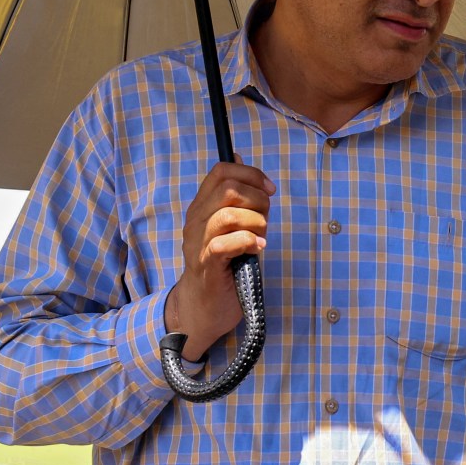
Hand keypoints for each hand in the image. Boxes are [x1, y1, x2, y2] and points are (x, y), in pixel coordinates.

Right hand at [164, 162, 273, 360]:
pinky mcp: (206, 265)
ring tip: (260, 238)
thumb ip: (234, 196)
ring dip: (255, 223)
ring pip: (228, 215)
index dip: (251, 174)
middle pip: (229, 189)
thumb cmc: (223, 264)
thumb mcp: (228, 224)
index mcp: (202, 206)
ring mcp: (198, 243)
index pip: (222, 171)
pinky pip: (225, 243)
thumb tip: (238, 158)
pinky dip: (248, 242)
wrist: (203, 306)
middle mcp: (196, 220)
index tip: (269, 191)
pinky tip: (257, 249)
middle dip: (258, 200)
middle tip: (264, 220)